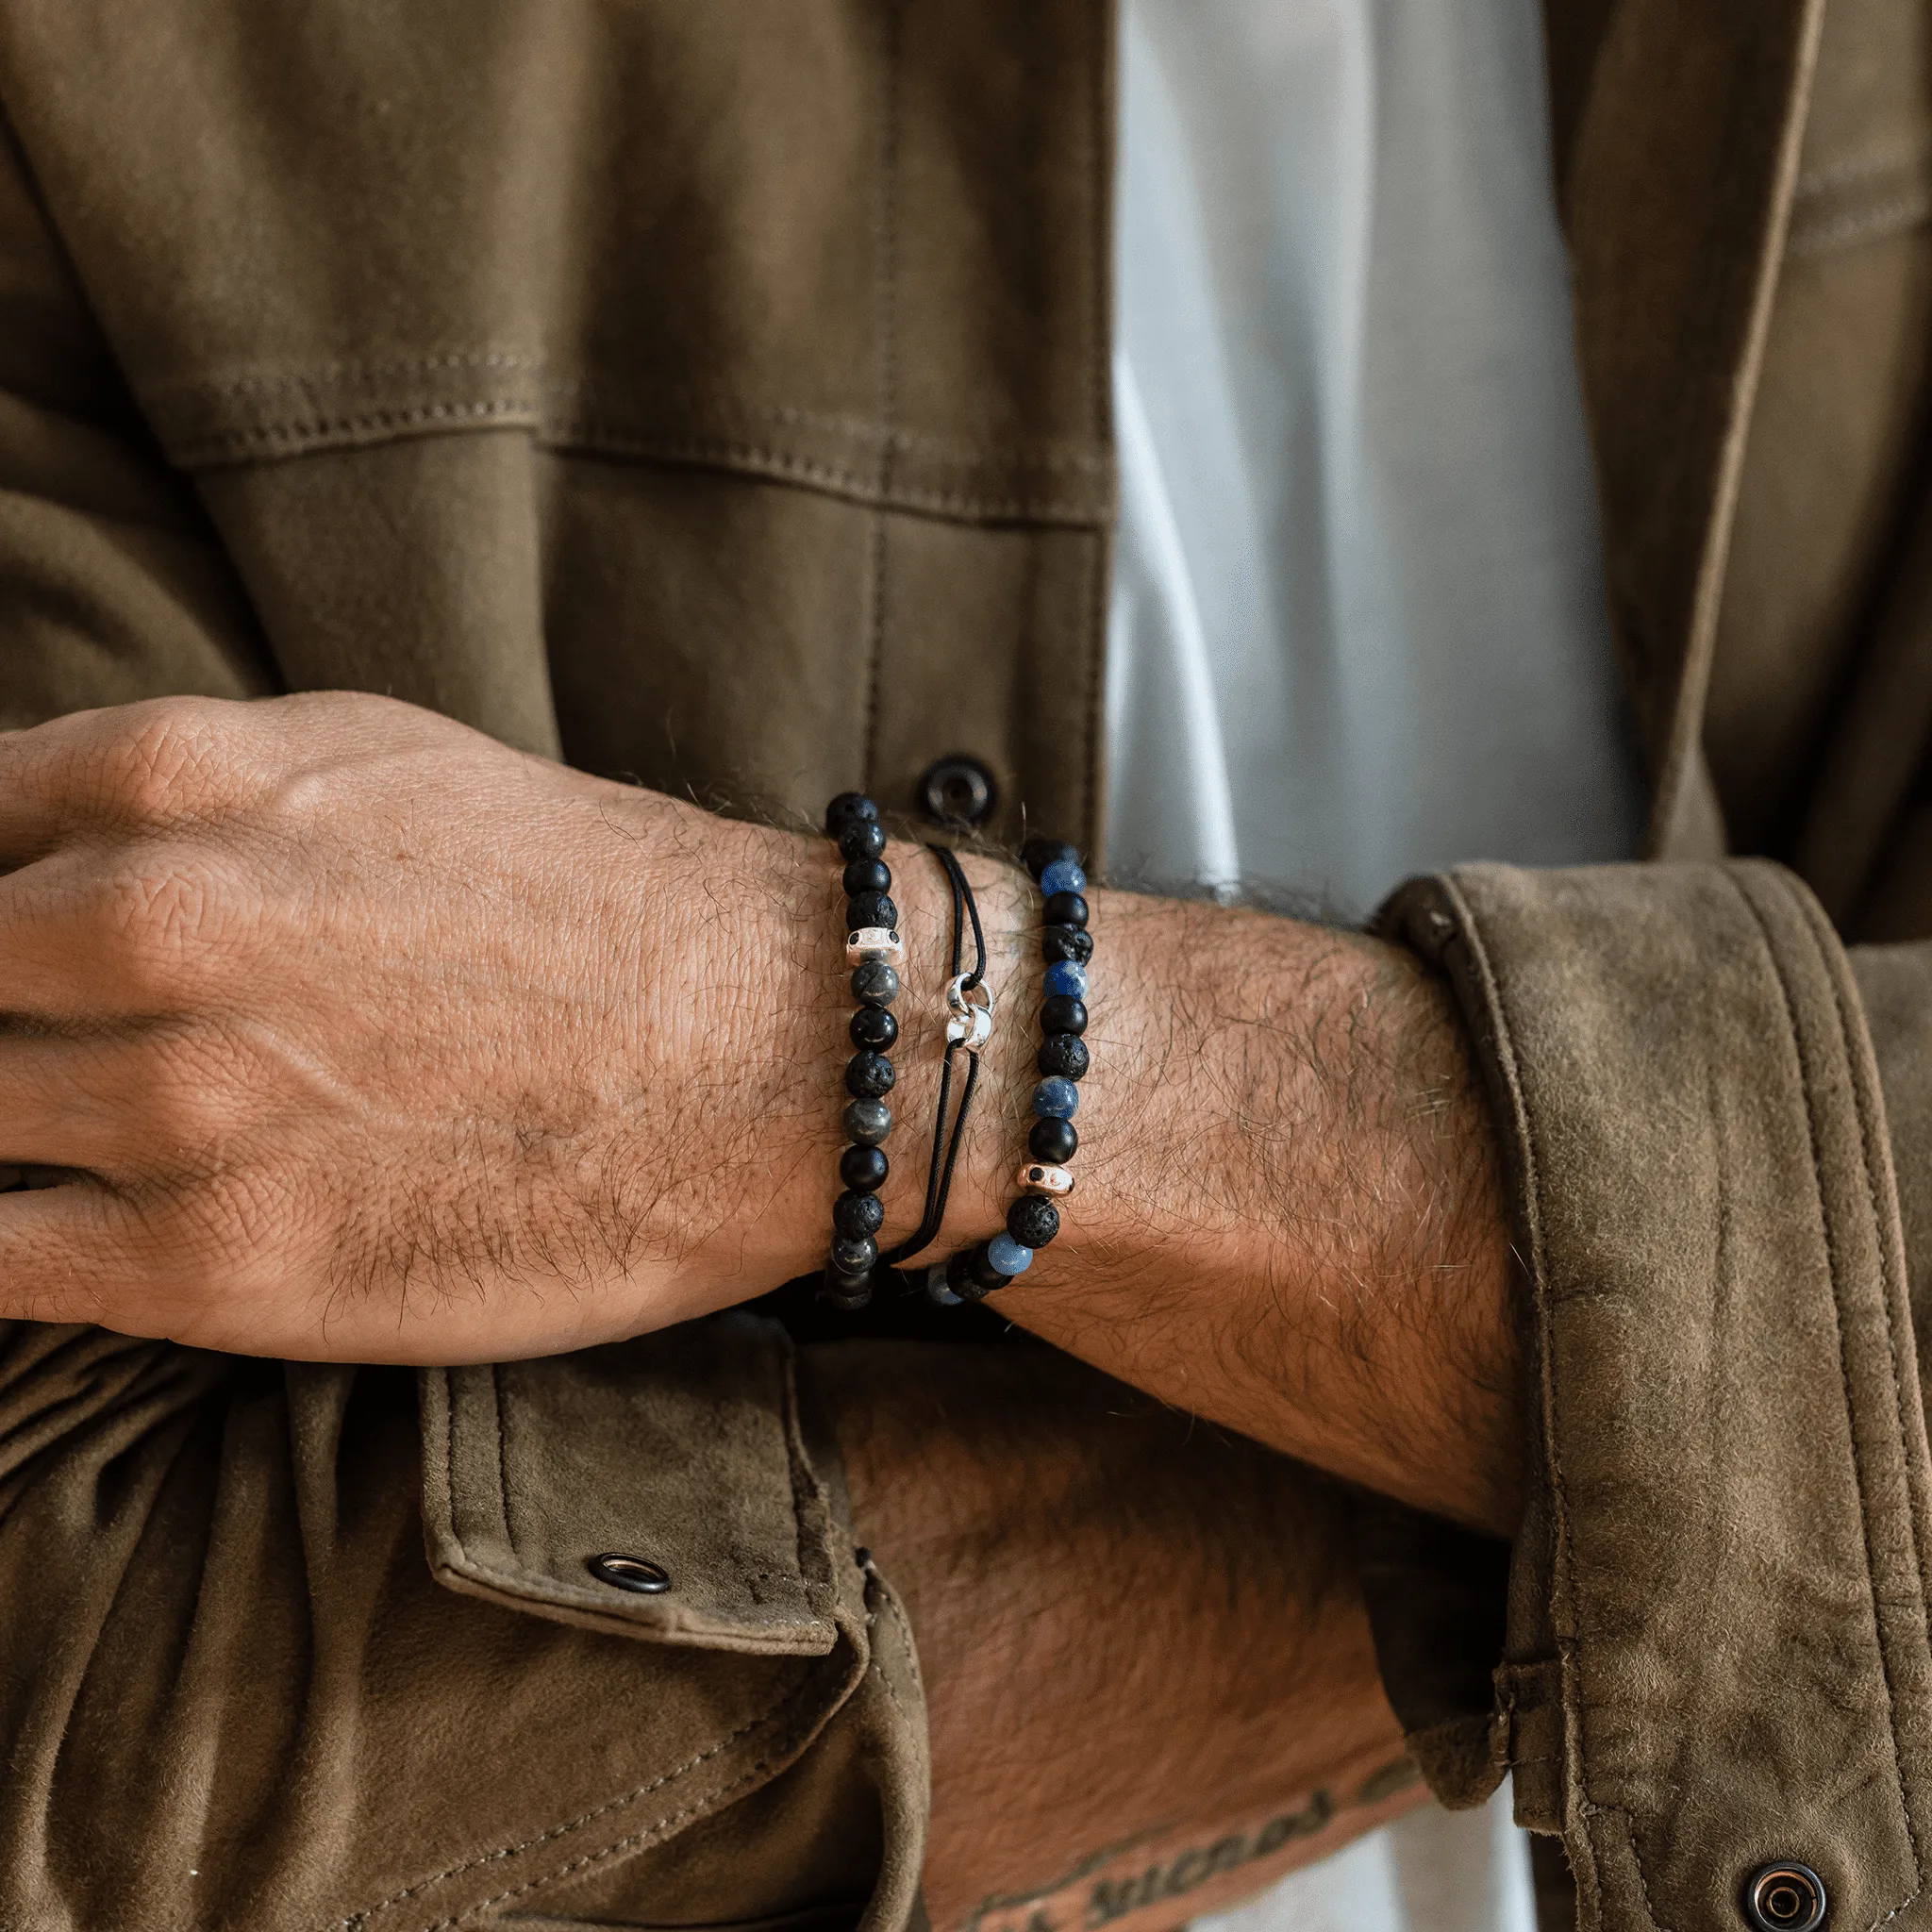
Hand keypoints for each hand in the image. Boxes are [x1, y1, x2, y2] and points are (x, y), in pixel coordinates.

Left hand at [0, 692, 856, 1358]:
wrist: (769, 1055)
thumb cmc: (595, 898)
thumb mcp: (379, 758)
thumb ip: (178, 790)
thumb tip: (36, 841)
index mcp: (182, 780)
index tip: (18, 949)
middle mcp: (145, 925)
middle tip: (51, 1045)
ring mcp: (170, 1102)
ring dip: (6, 1117)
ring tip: (95, 1125)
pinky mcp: (211, 1266)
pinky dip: (4, 1237)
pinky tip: (59, 1225)